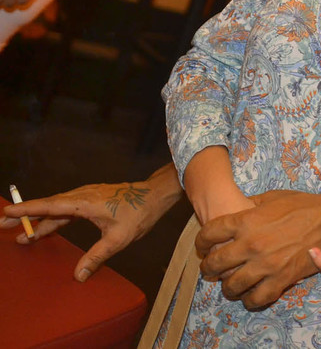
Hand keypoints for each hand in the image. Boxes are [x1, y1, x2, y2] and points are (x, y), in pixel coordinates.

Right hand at [1, 179, 173, 281]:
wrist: (155, 195)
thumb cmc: (140, 213)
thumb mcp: (118, 239)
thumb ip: (97, 257)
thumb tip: (79, 276)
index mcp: (84, 202)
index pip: (50, 206)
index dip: (27, 209)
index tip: (8, 212)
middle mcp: (82, 196)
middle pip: (48, 206)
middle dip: (25, 216)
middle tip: (3, 224)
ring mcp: (87, 196)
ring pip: (57, 208)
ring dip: (40, 220)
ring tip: (23, 235)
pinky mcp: (92, 199)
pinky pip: (68, 209)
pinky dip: (55, 219)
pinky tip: (47, 229)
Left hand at [196, 189, 320, 309]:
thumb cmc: (303, 206)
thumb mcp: (273, 198)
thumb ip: (251, 205)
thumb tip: (237, 210)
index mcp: (247, 221)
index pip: (209, 233)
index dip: (201, 242)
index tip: (202, 246)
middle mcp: (251, 244)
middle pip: (215, 262)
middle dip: (208, 267)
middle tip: (209, 269)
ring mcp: (265, 264)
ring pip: (232, 285)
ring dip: (227, 287)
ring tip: (229, 284)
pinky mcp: (281, 279)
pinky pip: (256, 298)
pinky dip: (249, 300)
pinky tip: (249, 296)